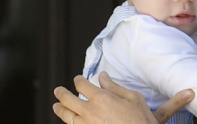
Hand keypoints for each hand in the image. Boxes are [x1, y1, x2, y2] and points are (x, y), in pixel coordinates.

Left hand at [52, 72, 194, 123]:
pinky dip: (68, 122)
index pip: (82, 85)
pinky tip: (69, 121)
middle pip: (68, 100)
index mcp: (101, 99)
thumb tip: (103, 76)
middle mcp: (89, 112)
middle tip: (58, 90)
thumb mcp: (133, 97)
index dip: (78, 80)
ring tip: (56, 106)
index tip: (77, 79)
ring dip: (59, 109)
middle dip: (61, 93)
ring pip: (66, 116)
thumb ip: (114, 86)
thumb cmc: (139, 119)